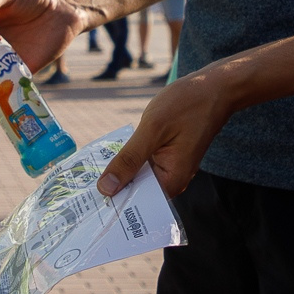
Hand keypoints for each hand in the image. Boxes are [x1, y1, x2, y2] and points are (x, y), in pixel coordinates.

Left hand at [97, 65, 233, 198]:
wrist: (214, 88)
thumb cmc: (187, 105)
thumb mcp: (152, 130)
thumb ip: (129, 159)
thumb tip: (106, 189)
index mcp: (172, 181)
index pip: (137, 203)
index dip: (112, 203)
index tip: (86, 204)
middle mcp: (172, 180)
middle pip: (136, 192)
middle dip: (112, 188)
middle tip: (79, 187)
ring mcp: (170, 168)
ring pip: (138, 177)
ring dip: (119, 173)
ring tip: (86, 174)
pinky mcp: (167, 156)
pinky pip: (143, 164)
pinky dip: (129, 160)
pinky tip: (109, 156)